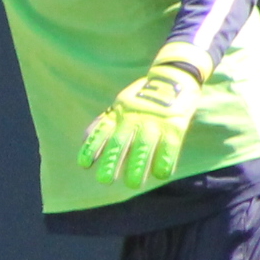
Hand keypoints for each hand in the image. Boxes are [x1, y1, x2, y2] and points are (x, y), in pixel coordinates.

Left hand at [78, 48, 205, 188]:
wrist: (174, 75)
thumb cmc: (144, 95)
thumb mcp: (121, 103)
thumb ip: (105, 120)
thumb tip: (84, 139)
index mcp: (120, 112)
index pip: (102, 131)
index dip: (92, 148)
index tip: (84, 165)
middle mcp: (134, 117)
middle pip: (120, 143)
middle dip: (111, 163)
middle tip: (104, 181)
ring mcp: (155, 121)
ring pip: (143, 148)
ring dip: (138, 168)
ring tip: (133, 184)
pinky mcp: (175, 125)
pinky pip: (169, 148)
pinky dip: (164, 163)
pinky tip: (160, 175)